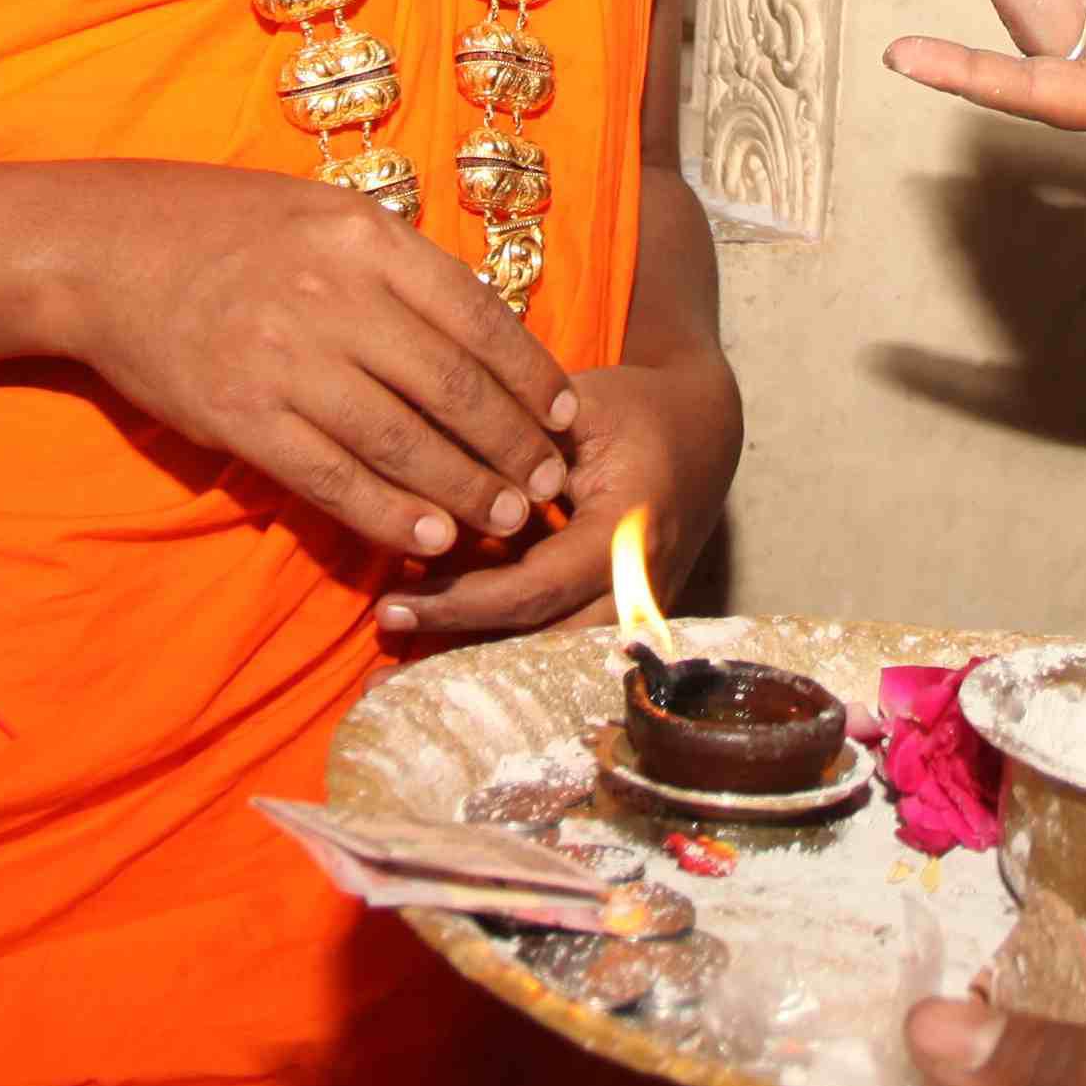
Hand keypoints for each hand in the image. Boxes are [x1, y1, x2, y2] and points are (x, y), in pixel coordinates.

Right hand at [53, 167, 582, 565]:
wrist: (104, 250)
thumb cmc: (224, 228)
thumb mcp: (323, 212)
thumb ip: (398, 265)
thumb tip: (482, 330)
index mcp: (366, 237)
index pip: (477, 317)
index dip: (530, 376)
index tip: (564, 417)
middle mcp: (334, 295)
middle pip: (451, 387)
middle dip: (511, 444)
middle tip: (548, 484)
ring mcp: (285, 359)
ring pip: (402, 440)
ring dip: (465, 489)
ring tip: (506, 520)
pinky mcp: (241, 416)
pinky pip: (331, 477)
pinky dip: (388, 513)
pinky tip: (429, 537)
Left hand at [378, 344, 736, 644]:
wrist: (703, 434)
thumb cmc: (635, 410)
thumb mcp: (578, 407)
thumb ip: (511, 437)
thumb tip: (420, 461)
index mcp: (627, 532)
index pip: (536, 588)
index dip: (462, 602)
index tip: (391, 603)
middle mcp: (638, 587)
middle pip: (542, 645)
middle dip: (460, 655)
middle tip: (381, 671)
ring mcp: (635, 613)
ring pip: (549, 659)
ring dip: (476, 667)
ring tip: (398, 678)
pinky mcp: (620, 619)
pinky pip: (558, 647)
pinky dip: (498, 652)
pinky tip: (438, 660)